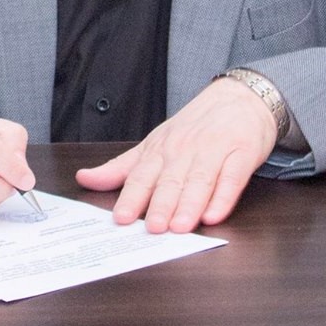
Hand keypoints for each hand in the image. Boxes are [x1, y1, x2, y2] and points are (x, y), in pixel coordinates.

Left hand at [76, 78, 278, 231]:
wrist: (238, 98)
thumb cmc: (194, 128)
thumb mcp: (152, 144)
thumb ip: (121, 167)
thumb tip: (84, 179)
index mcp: (160, 150)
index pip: (142, 176)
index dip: (131, 198)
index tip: (120, 218)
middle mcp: (184, 151)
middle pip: (170, 181)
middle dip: (160, 205)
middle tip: (152, 227)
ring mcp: (213, 152)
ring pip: (199, 181)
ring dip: (189, 205)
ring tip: (179, 227)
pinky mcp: (241, 155)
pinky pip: (232, 179)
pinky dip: (223, 197)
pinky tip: (214, 215)